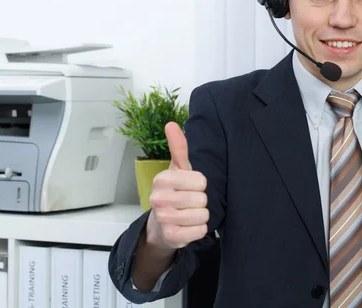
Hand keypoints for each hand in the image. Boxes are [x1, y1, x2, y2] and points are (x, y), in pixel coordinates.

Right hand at [146, 122, 208, 249]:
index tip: (190, 187)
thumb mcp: (178, 169)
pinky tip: (188, 227)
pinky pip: (200, 231)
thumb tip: (171, 124)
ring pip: (202, 215)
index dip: (200, 185)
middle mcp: (159, 199)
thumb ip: (178, 147)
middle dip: (200, 201)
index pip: (201, 181)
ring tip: (189, 213)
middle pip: (202, 199)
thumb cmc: (174, 192)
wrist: (161, 225)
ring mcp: (163, 218)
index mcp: (162, 179)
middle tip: (189, 202)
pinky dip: (199, 230)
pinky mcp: (171, 236)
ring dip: (200, 216)